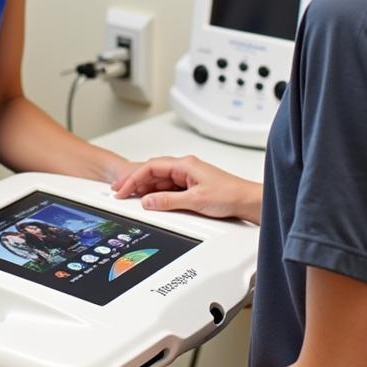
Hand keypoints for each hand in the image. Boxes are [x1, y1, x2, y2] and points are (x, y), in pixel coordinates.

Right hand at [112, 156, 261, 223]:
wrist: (248, 201)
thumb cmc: (230, 195)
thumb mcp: (195, 200)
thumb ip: (168, 201)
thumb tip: (148, 202)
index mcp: (185, 164)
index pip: (151, 167)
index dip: (134, 178)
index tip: (122, 189)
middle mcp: (185, 168)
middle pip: (153, 171)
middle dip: (134, 181)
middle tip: (118, 190)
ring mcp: (188, 177)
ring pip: (159, 180)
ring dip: (144, 187)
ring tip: (128, 195)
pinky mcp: (191, 187)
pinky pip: (167, 188)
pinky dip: (155, 193)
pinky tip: (148, 200)